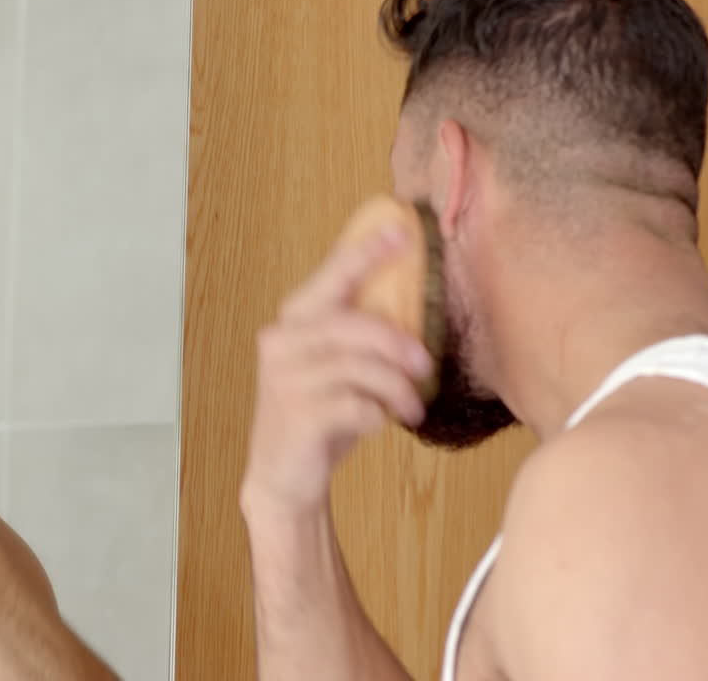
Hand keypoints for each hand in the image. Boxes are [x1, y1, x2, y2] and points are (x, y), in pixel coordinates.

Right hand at [241, 227, 433, 514]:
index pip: (332, 277)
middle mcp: (281, 344)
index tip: (401, 230)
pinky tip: (378, 423)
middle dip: (398, 343)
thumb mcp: (336, 367)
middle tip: (426, 365)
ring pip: (361, 368)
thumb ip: (357, 335)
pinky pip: (357, 405)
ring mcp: (285, 381)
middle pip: (353, 325)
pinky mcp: (298, 417)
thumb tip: (414, 302)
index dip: (365, 252)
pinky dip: (378, 414)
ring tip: (410, 407)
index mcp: (292, 322)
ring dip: (397, 389)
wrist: (283, 476)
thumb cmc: (318, 415)